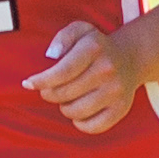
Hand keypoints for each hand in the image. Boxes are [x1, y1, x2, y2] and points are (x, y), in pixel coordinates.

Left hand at [23, 20, 138, 133]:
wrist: (130, 58)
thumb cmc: (95, 46)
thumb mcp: (80, 30)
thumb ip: (63, 37)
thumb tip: (51, 55)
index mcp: (94, 48)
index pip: (61, 72)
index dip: (41, 81)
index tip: (28, 84)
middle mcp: (107, 70)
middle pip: (64, 94)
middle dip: (50, 93)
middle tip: (52, 88)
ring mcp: (116, 91)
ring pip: (75, 112)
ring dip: (65, 107)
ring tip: (68, 97)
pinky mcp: (121, 108)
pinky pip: (92, 127)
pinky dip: (80, 123)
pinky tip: (79, 112)